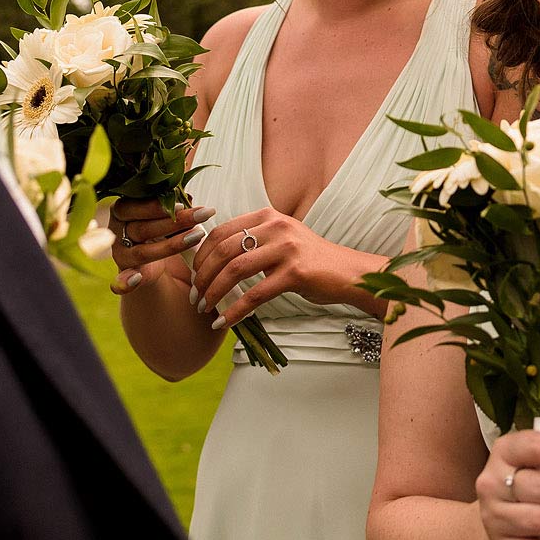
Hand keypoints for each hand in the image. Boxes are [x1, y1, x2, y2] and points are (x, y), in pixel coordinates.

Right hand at [109, 200, 214, 294]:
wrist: (151, 262)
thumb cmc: (159, 229)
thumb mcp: (162, 214)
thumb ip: (170, 206)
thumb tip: (187, 197)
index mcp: (122, 211)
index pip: (134, 206)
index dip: (156, 206)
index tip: (182, 205)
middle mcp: (117, 232)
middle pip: (142, 228)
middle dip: (174, 222)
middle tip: (201, 215)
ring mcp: (120, 254)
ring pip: (143, 251)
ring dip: (172, 245)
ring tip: (198, 235)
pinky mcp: (126, 273)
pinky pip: (121, 280)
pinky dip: (125, 281)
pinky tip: (136, 278)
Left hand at [189, 207, 382, 328]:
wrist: (347, 273)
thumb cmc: (310, 261)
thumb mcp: (281, 240)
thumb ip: (254, 241)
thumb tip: (213, 259)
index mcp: (268, 216)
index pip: (222, 231)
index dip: (201, 255)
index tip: (193, 276)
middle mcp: (276, 227)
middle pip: (224, 250)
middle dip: (203, 276)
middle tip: (195, 296)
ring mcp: (287, 248)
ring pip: (236, 270)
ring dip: (214, 292)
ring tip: (205, 309)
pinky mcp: (295, 272)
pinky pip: (256, 294)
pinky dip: (235, 311)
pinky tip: (225, 322)